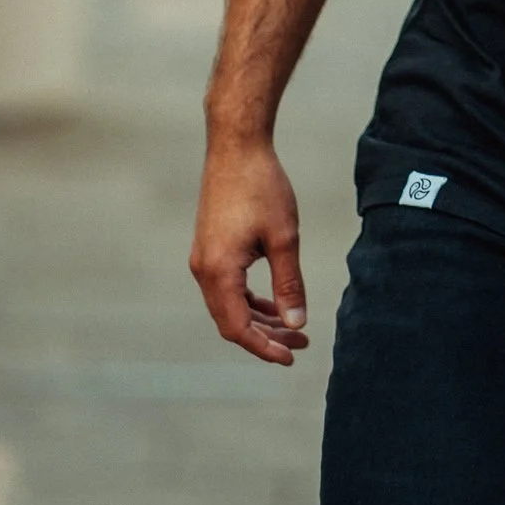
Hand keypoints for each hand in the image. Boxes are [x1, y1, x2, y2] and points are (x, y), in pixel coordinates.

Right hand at [190, 140, 309, 365]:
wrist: (237, 146)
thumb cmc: (262, 187)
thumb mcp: (284, 237)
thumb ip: (289, 283)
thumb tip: (296, 322)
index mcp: (218, 272)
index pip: (238, 328)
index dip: (264, 348)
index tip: (291, 357)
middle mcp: (203, 270)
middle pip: (231, 321)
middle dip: (266, 336)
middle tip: (301, 342)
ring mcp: (204, 258)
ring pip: (229, 305)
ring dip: (259, 319)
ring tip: (293, 327)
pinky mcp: (210, 247)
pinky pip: (227, 287)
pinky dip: (249, 300)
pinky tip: (274, 303)